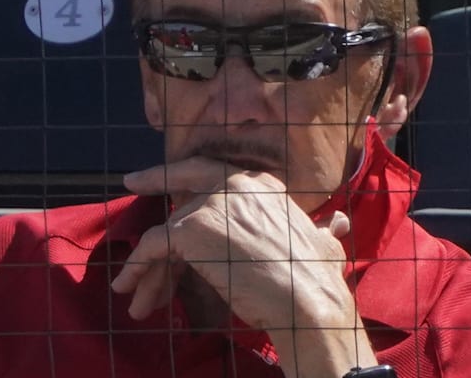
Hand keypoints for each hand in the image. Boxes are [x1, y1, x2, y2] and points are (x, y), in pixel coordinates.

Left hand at [110, 157, 377, 375]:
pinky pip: (152, 246)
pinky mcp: (190, 228)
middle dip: (154, 178)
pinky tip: (130, 289)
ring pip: (166, 229)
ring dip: (148, 265)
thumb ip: (324, 228)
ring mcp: (211, 202)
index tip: (171, 174)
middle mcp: (235, 183)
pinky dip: (137, 268)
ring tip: (135, 294)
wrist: (305, 299)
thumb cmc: (318, 278)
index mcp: (262, 184)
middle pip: (184, 180)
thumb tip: (340, 222)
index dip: (190, 173)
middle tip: (130, 183)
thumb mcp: (324, 243)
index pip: (215, 172)